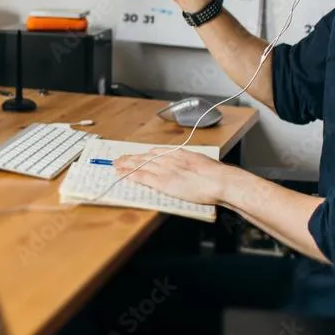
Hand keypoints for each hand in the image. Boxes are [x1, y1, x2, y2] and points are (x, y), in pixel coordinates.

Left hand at [113, 149, 227, 205]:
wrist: (218, 180)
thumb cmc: (215, 174)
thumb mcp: (201, 163)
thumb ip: (191, 163)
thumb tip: (190, 167)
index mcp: (178, 154)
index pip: (155, 153)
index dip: (143, 155)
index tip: (137, 156)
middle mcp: (168, 159)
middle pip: (144, 157)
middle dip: (130, 159)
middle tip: (119, 159)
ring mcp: (164, 170)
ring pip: (140, 165)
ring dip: (126, 165)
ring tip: (116, 165)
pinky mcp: (162, 182)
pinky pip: (142, 177)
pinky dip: (131, 175)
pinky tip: (123, 175)